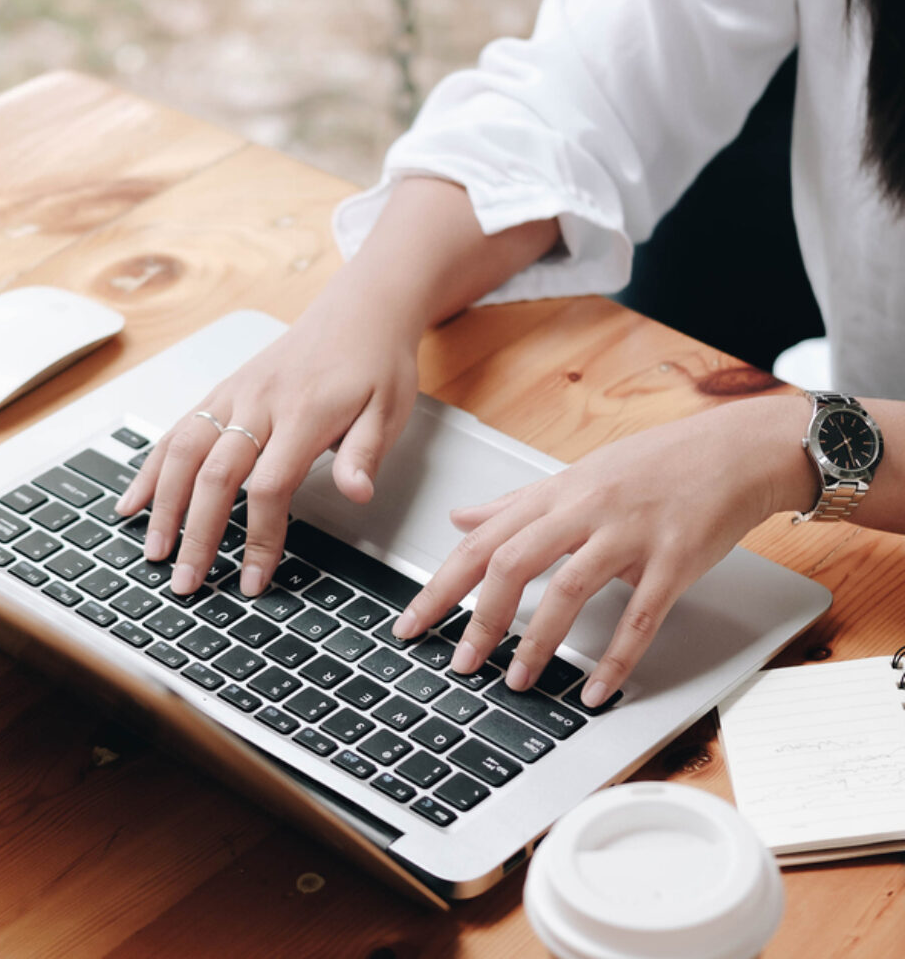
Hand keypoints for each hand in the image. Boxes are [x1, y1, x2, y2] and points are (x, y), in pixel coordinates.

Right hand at [115, 282, 420, 596]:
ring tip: (153, 550)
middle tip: (186, 582)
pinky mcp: (223, 391)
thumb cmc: (374, 361)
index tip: (254, 580)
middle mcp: (259, 402)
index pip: (270, 486)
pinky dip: (152, 466)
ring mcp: (235, 394)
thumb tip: (356, 494)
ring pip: (185, 451)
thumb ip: (365, 454)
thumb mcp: (389, 409)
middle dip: (197, 533)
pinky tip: (134, 499)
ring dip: (163, 504)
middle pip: (215, 474)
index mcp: (304, 413)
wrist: (358, 308)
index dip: (260, 537)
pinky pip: (179, 429)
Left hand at [394, 396, 813, 706]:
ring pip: (568, 589)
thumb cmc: (653, 465)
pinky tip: (595, 691)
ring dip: (538, 642)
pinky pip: (639, 617)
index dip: (441, 585)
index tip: (412, 622)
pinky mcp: (673, 561)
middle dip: (479, 618)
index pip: (482, 541)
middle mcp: (584, 510)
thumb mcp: (575, 476)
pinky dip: (614, 659)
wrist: (732, 452)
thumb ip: (515, 504)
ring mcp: (629, 534)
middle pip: (512, 562)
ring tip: (516, 681)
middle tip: (460, 663)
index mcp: (555, 494)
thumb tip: (460, 517)